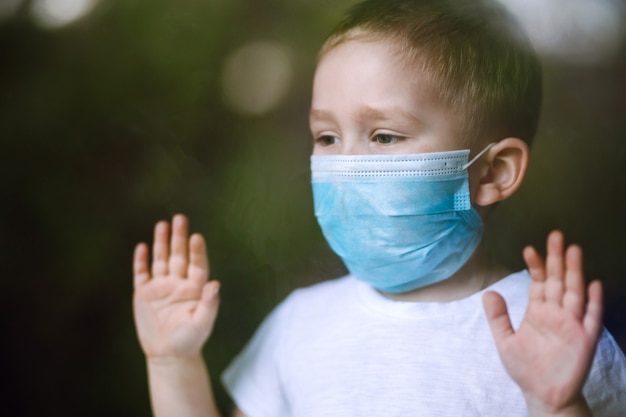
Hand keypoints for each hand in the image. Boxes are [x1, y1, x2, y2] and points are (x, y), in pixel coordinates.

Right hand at [133, 214, 219, 358]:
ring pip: (161, 260)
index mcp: (195, 288)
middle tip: (180, 218)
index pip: (197, 264)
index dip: (197, 251)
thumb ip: (210, 304)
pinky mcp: (144, 293)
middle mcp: (178, 283)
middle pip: (178, 256)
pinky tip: (143, 247)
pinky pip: (142, 273)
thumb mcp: (202, 323)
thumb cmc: (190, 340)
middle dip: (179, 238)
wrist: (169, 355)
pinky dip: (141, 261)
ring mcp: (161, 287)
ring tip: (162, 224)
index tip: (197, 237)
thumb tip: (216, 283)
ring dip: (161, 243)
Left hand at [482, 231, 602, 415]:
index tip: (529, 249)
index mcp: (538, 312)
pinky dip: (594, 302)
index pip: (537, 283)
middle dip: (556, 259)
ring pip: (574, 293)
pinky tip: (594, 284)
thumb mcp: (505, 341)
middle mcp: (556, 314)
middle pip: (557, 281)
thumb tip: (488, 292)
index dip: (535, 266)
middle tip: (556, 235)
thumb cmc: (526, 368)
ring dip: (575, 272)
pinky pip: (591, 318)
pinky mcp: (584, 340)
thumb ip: (498, 317)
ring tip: (574, 250)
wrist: (543, 395)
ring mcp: (572, 325)